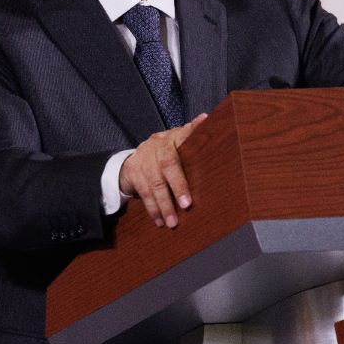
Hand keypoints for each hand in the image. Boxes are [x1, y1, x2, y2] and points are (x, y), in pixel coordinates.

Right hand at [119, 113, 208, 227]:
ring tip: (173, 222)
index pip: (185, 131)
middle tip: (186, 205)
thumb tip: (209, 126)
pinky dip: (153, 209)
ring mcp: (144, 159)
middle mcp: (158, 146)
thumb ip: (193, 143)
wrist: (134, 160)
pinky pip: (144, 193)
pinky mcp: (133, 172)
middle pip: (168, 164)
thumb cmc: (166, 155)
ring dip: (164, 205)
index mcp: (173, 138)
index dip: (194, 127)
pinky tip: (160, 220)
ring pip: (155, 183)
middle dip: (178, 185)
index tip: (204, 121)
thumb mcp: (178, 147)